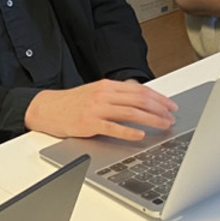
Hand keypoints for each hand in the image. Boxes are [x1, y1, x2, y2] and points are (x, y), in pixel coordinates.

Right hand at [25, 79, 177, 142]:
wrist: (47, 109)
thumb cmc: (72, 103)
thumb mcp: (96, 92)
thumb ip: (117, 94)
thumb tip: (140, 95)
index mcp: (107, 86)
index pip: (140, 89)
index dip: (158, 98)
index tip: (171, 105)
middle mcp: (104, 94)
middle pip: (139, 99)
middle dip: (159, 108)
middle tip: (172, 116)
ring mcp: (96, 108)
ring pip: (130, 112)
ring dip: (151, 119)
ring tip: (164, 125)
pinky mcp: (89, 123)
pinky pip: (113, 127)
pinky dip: (128, 131)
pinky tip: (140, 135)